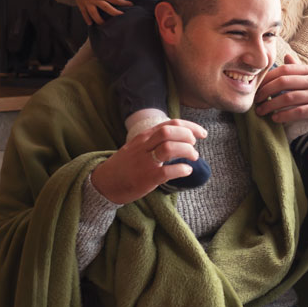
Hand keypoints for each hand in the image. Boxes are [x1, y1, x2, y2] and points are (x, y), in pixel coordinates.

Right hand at [72, 0, 130, 25]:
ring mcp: (88, 2)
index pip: (116, 0)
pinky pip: (84, 13)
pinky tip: (90, 24)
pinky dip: (87, 19)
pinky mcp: (81, 3)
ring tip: (103, 24)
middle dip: (114, 14)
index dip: (124, 3)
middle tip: (120, 17)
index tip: (130, 5)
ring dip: (99, 20)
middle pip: (107, 8)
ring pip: (94, 13)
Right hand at [90, 119, 209, 203]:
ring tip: (193, 157)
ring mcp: (144, 162)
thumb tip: (182, 138)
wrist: (105, 183)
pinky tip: (187, 171)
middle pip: (169, 131)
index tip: (202, 133)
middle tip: (194, 145)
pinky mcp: (146, 178)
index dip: (190, 126)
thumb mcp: (139, 146)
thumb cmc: (127, 165)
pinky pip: (167, 171)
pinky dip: (181, 169)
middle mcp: (144, 146)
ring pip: (169, 148)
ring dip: (187, 151)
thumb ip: (156, 140)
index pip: (170, 124)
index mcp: (144, 136)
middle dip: (188, 136)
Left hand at [255, 55, 307, 126]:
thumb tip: (287, 55)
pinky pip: (299, 111)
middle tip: (255, 100)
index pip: (284, 69)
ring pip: (288, 98)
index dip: (267, 78)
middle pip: (283, 82)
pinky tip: (276, 119)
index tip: (256, 87)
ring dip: (271, 106)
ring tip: (261, 111)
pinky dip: (284, 116)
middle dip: (265, 91)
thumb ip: (301, 68)